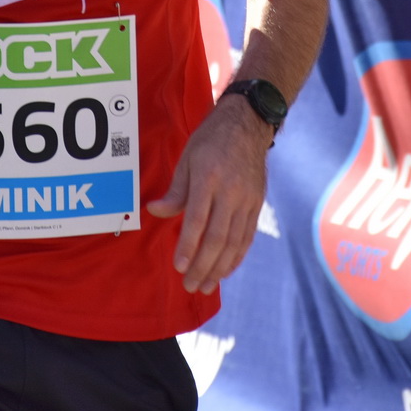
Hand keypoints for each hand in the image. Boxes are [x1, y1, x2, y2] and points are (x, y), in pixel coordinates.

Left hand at [146, 94, 271, 293]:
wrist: (248, 124)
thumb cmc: (211, 140)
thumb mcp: (187, 158)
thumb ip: (175, 191)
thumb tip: (153, 212)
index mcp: (209, 178)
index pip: (198, 220)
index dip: (188, 246)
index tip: (179, 267)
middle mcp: (231, 192)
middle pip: (218, 238)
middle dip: (202, 266)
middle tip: (190, 285)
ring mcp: (247, 200)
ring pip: (234, 242)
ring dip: (219, 268)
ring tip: (205, 286)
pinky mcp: (257, 204)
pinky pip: (247, 237)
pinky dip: (236, 257)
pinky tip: (225, 270)